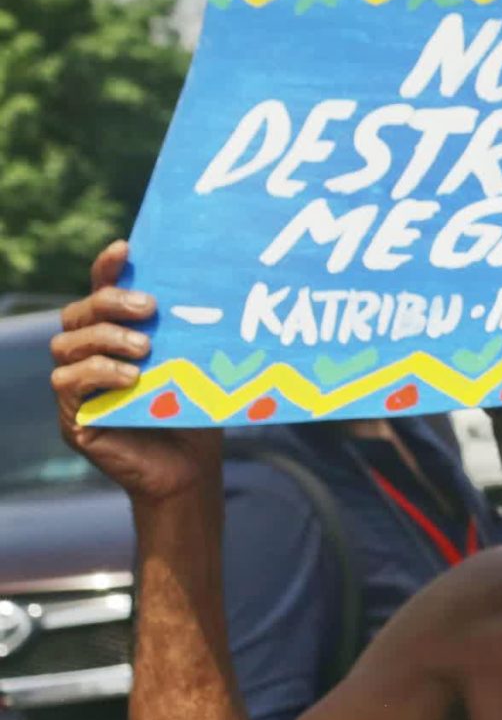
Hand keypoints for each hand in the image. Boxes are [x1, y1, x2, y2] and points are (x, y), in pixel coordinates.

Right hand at [51, 241, 218, 503]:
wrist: (192, 471)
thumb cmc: (194, 413)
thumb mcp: (195, 365)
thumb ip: (188, 332)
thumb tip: (215, 287)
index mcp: (115, 336)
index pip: (100, 291)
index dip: (107, 268)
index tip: (126, 248)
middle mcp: (88, 356)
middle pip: (78, 313)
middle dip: (109, 302)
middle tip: (148, 308)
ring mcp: (75, 387)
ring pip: (67, 345)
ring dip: (105, 339)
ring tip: (145, 349)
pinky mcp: (72, 416)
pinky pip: (68, 383)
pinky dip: (98, 374)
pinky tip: (130, 377)